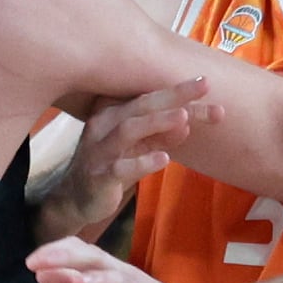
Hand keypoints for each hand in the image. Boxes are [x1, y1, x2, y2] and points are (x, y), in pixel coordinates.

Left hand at [27, 237, 226, 282]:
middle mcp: (126, 277)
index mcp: (112, 273)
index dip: (54, 253)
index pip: (80, 253)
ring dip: (94, 278)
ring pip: (118, 279)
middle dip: (64, 258)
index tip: (28, 261)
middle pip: (94, 258)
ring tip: (72, 279)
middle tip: (34, 262)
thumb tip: (41, 275)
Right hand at [44, 79, 222, 242]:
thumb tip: (188, 121)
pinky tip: (164, 159)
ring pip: (128, 130)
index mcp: (114, 112)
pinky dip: (142, 162)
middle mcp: (105, 124)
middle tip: (204, 86)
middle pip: (141, 104)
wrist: (75, 199)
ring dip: (157, 122)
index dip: (179, 91)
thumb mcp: (138, 148)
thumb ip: (160, 135)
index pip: (150, 98)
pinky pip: (120, 168)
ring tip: (184, 117)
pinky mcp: (99, 176)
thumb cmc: (110, 166)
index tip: (207, 83)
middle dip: (173, 95)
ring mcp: (100, 150)